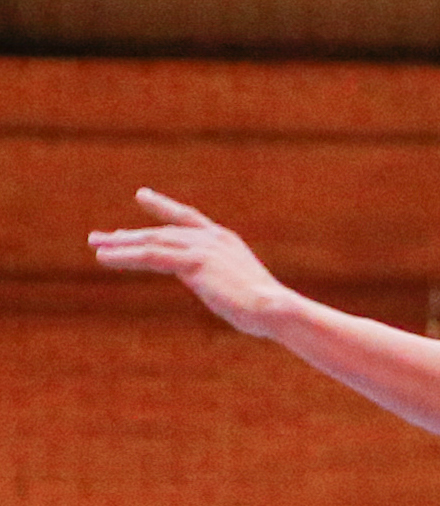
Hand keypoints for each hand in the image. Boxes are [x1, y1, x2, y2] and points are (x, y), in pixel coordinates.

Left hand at [89, 191, 290, 333]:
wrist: (276, 310)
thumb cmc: (267, 310)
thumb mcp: (239, 287)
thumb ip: (217, 278)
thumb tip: (209, 284)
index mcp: (224, 240)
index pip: (187, 218)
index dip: (163, 206)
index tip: (141, 195)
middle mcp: (210, 238)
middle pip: (161, 232)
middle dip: (129, 235)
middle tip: (100, 237)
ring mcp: (201, 248)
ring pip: (151, 242)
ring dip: (120, 244)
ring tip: (95, 246)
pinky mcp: (192, 262)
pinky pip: (149, 256)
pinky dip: (124, 256)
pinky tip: (103, 258)